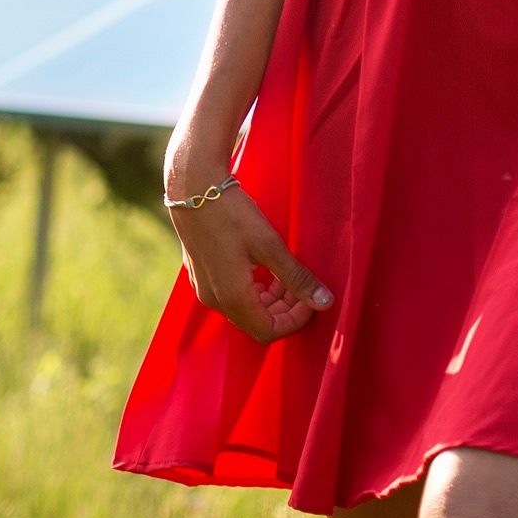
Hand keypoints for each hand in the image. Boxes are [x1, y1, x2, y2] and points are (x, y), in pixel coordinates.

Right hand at [165, 168, 332, 343]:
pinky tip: (264, 269)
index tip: (310, 300)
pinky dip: (253, 290)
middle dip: (284, 310)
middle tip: (301, 287)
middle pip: (256, 322)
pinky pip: (231, 295)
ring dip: (269, 300)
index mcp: (232, 298)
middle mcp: (214, 300)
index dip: (295, 321)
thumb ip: (296, 278)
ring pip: (244, 309)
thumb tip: (325, 302)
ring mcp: (204, 287)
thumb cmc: (231, 214)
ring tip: (286, 277)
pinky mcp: (200, 274)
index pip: (270, 330)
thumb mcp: (269, 245)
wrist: (192, 186)